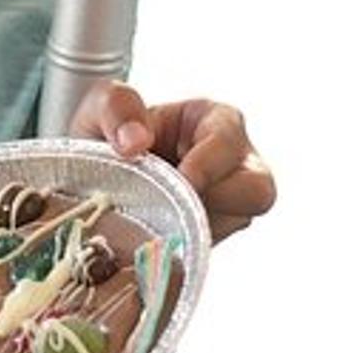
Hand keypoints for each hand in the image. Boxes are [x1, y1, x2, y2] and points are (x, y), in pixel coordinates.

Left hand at [70, 80, 276, 241]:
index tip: (179, 180)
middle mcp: (233, 162)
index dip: (206, 165)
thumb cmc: (110, 131)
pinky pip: (210, 247)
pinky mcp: (212, 232)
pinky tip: (151, 236)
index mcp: (215, 120)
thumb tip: (135, 142)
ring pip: (236, 223)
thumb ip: (115, 107)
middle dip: (217, 202)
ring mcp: (228, 202)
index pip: (229, 142)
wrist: (96, 171)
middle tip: (170, 205)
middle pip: (258, 190)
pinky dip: (182, 246)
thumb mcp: (101, 105)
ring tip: (152, 217)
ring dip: (193, 226)